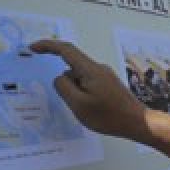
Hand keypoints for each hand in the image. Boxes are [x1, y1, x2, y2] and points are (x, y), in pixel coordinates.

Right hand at [30, 39, 147, 137]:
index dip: (47, 46)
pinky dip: (83, 93)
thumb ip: (64, 87)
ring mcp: (105, 76)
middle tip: (70, 102)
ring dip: (75, 91)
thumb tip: (60, 77)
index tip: (32, 48)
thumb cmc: (108, 116)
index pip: (65, 49)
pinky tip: (91, 110)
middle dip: (65, 83)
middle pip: (72, 66)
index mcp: (90, 69)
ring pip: (80, 77)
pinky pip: (89, 83)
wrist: (138, 123)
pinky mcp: (109, 84)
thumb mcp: (79, 105)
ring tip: (88, 111)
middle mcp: (98, 68)